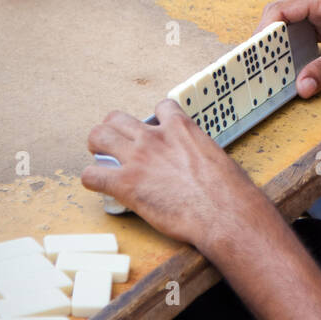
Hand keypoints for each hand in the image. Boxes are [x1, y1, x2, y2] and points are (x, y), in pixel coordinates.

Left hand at [83, 98, 257, 249]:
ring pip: (99, 136)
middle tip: (115, 143)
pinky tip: (98, 185)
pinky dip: (92, 179)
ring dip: (96, 145)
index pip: (162, 107)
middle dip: (113, 128)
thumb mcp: (217, 157)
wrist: (223, 213)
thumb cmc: (229, 191)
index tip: (155, 130)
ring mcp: (137, 159)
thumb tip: (200, 164)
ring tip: (99, 156)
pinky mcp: (125, 184)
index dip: (156, 118)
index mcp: (181, 128)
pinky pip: (92, 176)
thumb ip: (200, 152)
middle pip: (118, 118)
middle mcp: (154, 138)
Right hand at [259, 0, 320, 96]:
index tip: (253, 53)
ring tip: (269, 70)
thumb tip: (302, 87)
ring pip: (294, 31)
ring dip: (282, 49)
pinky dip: (298, 54)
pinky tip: (292, 69)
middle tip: (256, 65)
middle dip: (269, 41)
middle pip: (283, 19)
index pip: (281, 9)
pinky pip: (307, 40)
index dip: (263, 30)